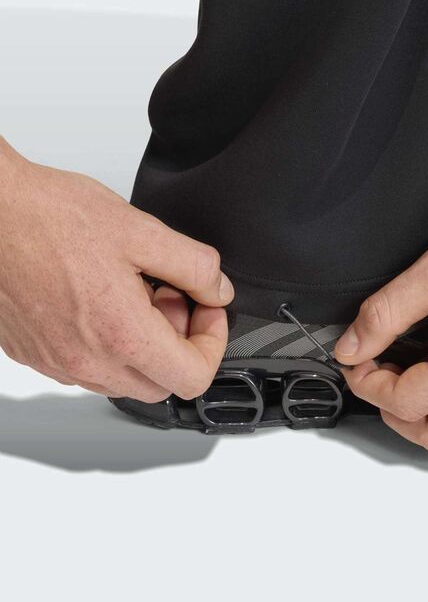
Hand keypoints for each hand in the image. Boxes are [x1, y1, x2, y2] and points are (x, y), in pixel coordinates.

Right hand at [0, 140, 233, 400]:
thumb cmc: (49, 217)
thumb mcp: (143, 231)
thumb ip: (195, 267)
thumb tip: (218, 291)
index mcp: (121, 335)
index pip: (193, 378)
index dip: (213, 341)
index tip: (206, 308)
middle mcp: (86, 361)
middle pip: (162, 383)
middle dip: (180, 342)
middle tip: (170, 295)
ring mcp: (57, 362)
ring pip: (124, 379)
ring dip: (144, 343)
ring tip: (135, 290)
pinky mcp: (35, 353)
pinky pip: (88, 367)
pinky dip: (109, 342)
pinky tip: (103, 296)